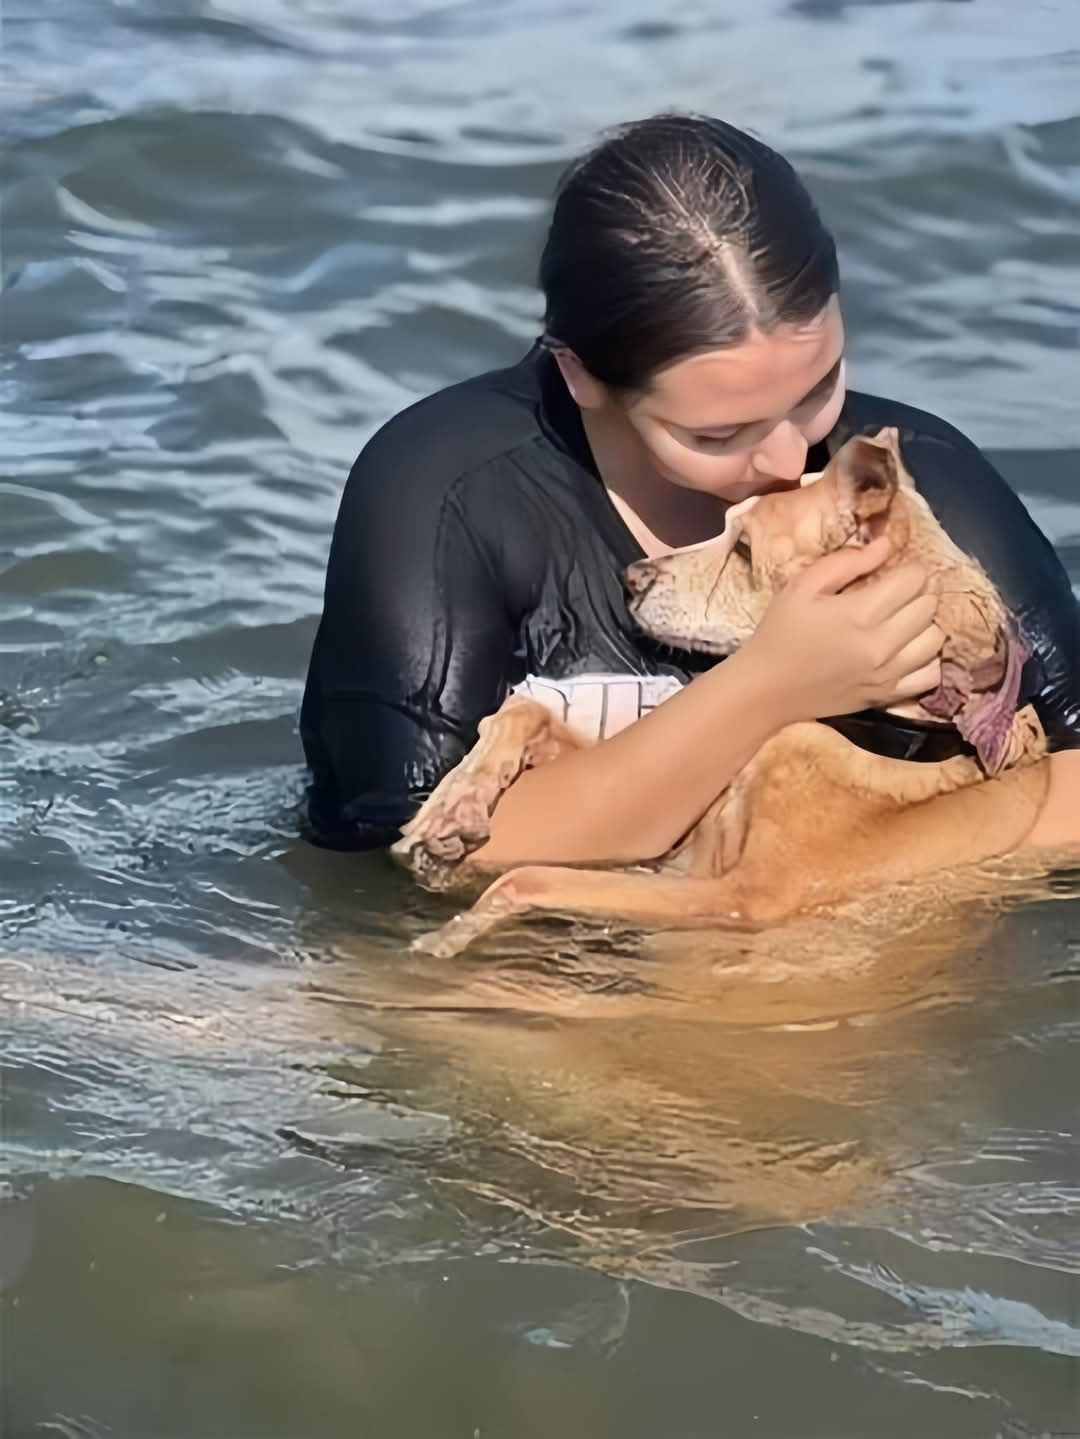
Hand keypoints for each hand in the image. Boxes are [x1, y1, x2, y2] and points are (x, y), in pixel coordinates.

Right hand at [743, 535, 944, 724]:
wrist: (765, 690)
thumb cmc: (779, 632)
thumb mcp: (800, 586)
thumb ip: (846, 562)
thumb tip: (886, 545)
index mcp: (858, 614)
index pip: (913, 580)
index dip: (911, 568)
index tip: (898, 570)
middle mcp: (880, 645)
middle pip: (928, 607)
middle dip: (920, 592)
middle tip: (901, 591)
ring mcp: (887, 674)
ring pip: (935, 639)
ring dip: (925, 623)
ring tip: (905, 620)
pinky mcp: (887, 696)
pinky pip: (930, 674)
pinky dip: (925, 658)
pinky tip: (907, 650)